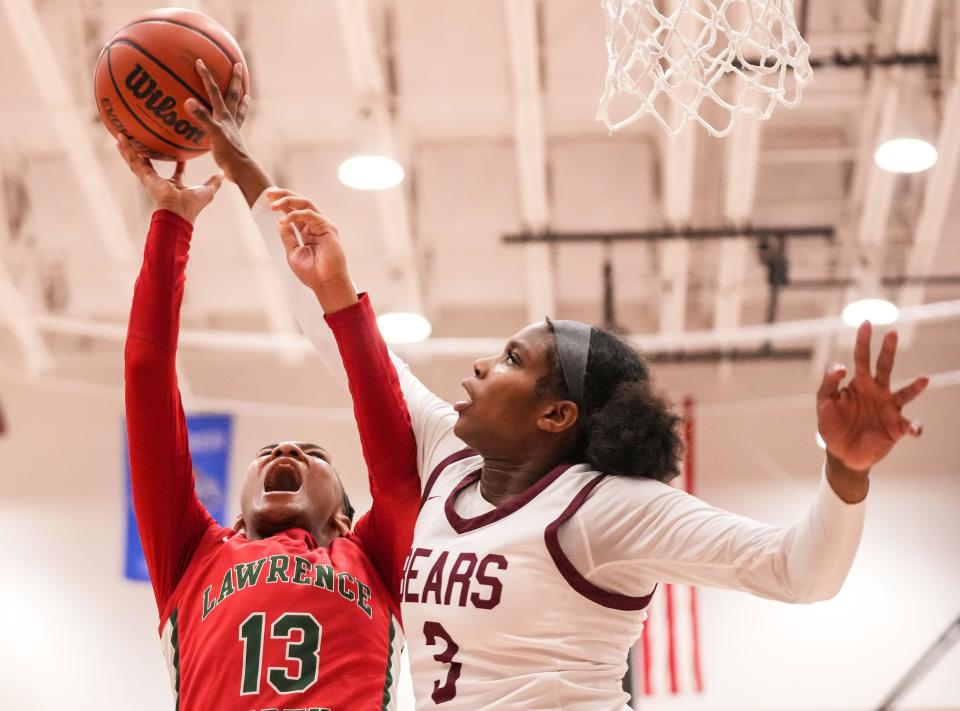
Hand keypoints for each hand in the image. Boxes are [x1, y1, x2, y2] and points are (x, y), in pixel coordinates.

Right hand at [116, 134, 222, 223]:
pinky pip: (134, 160)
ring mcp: (151, 179)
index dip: (179, 162)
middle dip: (149, 153)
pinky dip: (127, 150)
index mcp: (176, 185)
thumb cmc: (192, 205)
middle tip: (144, 142)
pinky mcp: (145, 176)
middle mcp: (161, 182)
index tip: (179, 152)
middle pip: (154, 164)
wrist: (180, 212)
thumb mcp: (207, 190)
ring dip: (130, 149)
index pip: (177, 171)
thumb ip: (214, 182)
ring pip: (138, 160)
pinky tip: (119, 139)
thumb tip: (223, 174)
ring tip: (121, 135)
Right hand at [184, 59, 269, 204]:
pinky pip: (235, 124)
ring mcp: (233, 128)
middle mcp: (230, 119)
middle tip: (238, 65)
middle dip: (235, 79)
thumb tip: (188, 101)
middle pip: (234, 94)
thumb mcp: (213, 133)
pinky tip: (232, 121)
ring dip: (240, 97)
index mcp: (224, 115)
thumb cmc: (228, 153)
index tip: (200, 60)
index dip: (206, 76)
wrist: (240, 170)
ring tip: (244, 92)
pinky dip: (236, 118)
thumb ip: (202, 117)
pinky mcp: (233, 138)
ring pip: (237, 108)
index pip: (214, 91)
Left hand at [269, 189, 357, 312]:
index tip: (268, 198)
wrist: (325, 283)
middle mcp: (315, 225)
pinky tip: (284, 220)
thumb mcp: (293, 252)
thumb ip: (288, 236)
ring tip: (273, 205)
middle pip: (300, 202)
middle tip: (269, 193)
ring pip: (306, 203)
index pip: (294, 211)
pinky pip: (310, 215)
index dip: (282, 203)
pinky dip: (296, 215)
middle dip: (284, 195)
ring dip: (288, 201)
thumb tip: (279, 222)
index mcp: (307, 231)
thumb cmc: (311, 272)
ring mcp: (323, 225)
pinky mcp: (328, 227)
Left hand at [817, 321, 927, 473]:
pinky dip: (915, 427)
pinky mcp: (896, 428)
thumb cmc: (832, 424)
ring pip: (905, 393)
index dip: (862, 341)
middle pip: (884, 367)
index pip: (861, 357)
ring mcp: (889, 408)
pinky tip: (915, 429)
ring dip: (915, 388)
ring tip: (924, 379)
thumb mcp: (824, 401)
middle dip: (888, 350)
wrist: (841, 453)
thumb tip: (841, 366)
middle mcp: (877, 391)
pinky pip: (909, 425)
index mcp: (859, 383)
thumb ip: (829, 382)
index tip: (865, 323)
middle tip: (892, 332)